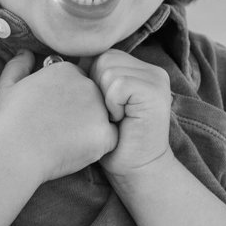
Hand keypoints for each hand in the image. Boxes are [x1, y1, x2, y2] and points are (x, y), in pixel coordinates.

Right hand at [0, 50, 116, 181]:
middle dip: (82, 111)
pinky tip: (75, 150)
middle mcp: (87, 84)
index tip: (53, 113)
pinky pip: (110, 139)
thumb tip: (26, 52)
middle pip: (95, 97)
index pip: (79, 82)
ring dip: (91, 128)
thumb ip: (19, 65)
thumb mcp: (7, 86)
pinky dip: (97, 146)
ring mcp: (98, 109)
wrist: (14, 152)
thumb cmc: (8, 121)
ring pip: (104, 117)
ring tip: (66, 141)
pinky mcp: (104, 134)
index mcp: (67, 70)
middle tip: (60, 129)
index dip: (67, 100)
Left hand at [89, 50, 174, 178]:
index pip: (104, 55)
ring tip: (116, 117)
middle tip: (111, 114)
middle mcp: (152, 70)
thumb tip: (68, 58)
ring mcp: (156, 79)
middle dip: (98, 87)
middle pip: (104, 58)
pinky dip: (113, 104)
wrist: (136, 170)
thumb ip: (97, 78)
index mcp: (141, 69)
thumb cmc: (113, 141)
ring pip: (109, 69)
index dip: (94, 81)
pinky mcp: (154, 91)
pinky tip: (121, 120)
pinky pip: (118, 84)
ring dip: (105, 97)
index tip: (104, 108)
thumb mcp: (103, 102)